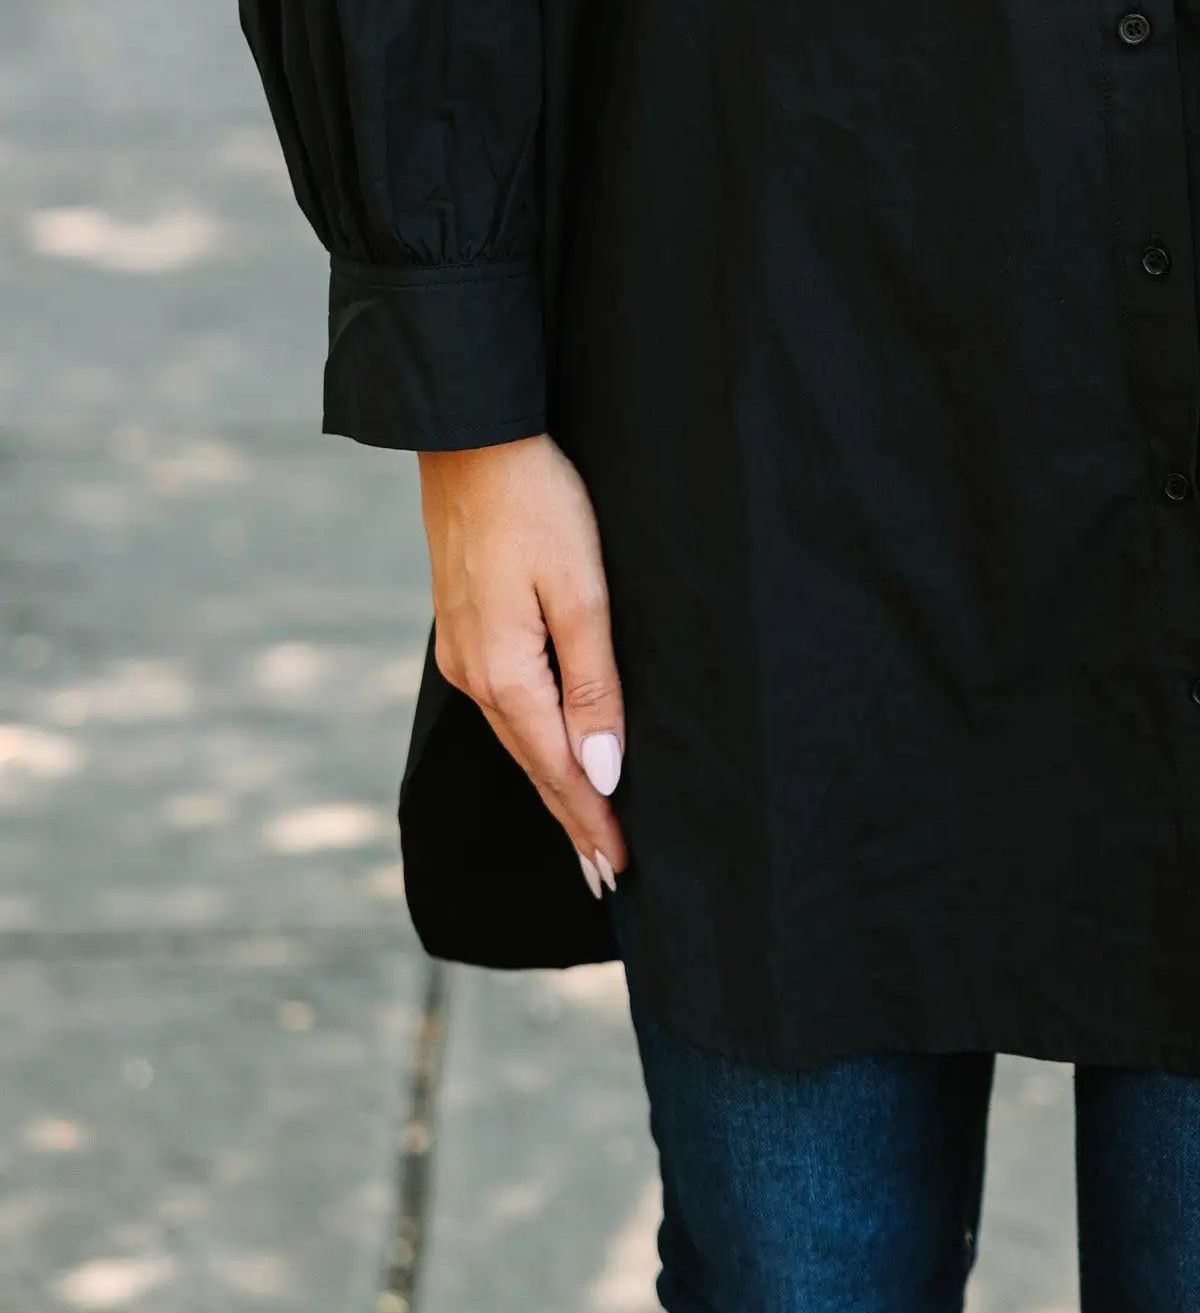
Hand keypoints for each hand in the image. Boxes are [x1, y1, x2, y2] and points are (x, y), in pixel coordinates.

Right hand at [419, 434, 627, 893]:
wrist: (472, 435)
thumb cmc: (537, 503)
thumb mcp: (581, 591)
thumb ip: (595, 685)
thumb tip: (603, 772)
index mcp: (503, 674)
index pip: (559, 770)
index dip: (593, 821)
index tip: (622, 872)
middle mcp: (474, 674)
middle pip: (534, 765)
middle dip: (573, 820)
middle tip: (607, 877)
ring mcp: (463, 651)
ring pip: (518, 738)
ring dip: (555, 785)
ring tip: (586, 832)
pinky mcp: (466, 627)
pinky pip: (507, 705)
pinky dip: (535, 742)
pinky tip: (550, 752)